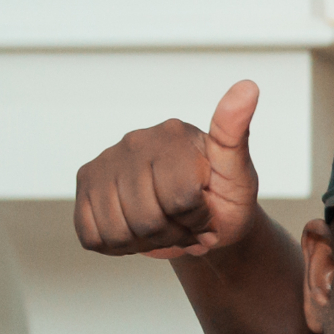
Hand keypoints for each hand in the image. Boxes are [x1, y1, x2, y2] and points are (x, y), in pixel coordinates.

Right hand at [75, 82, 263, 261]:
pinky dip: (120, 247)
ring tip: (168, 227)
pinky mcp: (85, 183)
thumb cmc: (226, 195)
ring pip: (119, 232)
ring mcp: (104, 161)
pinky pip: (93, 235)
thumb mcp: (239, 172)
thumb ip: (236, 134)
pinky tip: (140, 232)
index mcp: (174, 135)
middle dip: (175, 234)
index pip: (182, 198)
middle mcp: (134, 141)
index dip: (200, 219)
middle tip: (188, 225)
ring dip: (149, 244)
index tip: (209, 210)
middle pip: (147, 219)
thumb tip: (248, 86)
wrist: (204, 219)